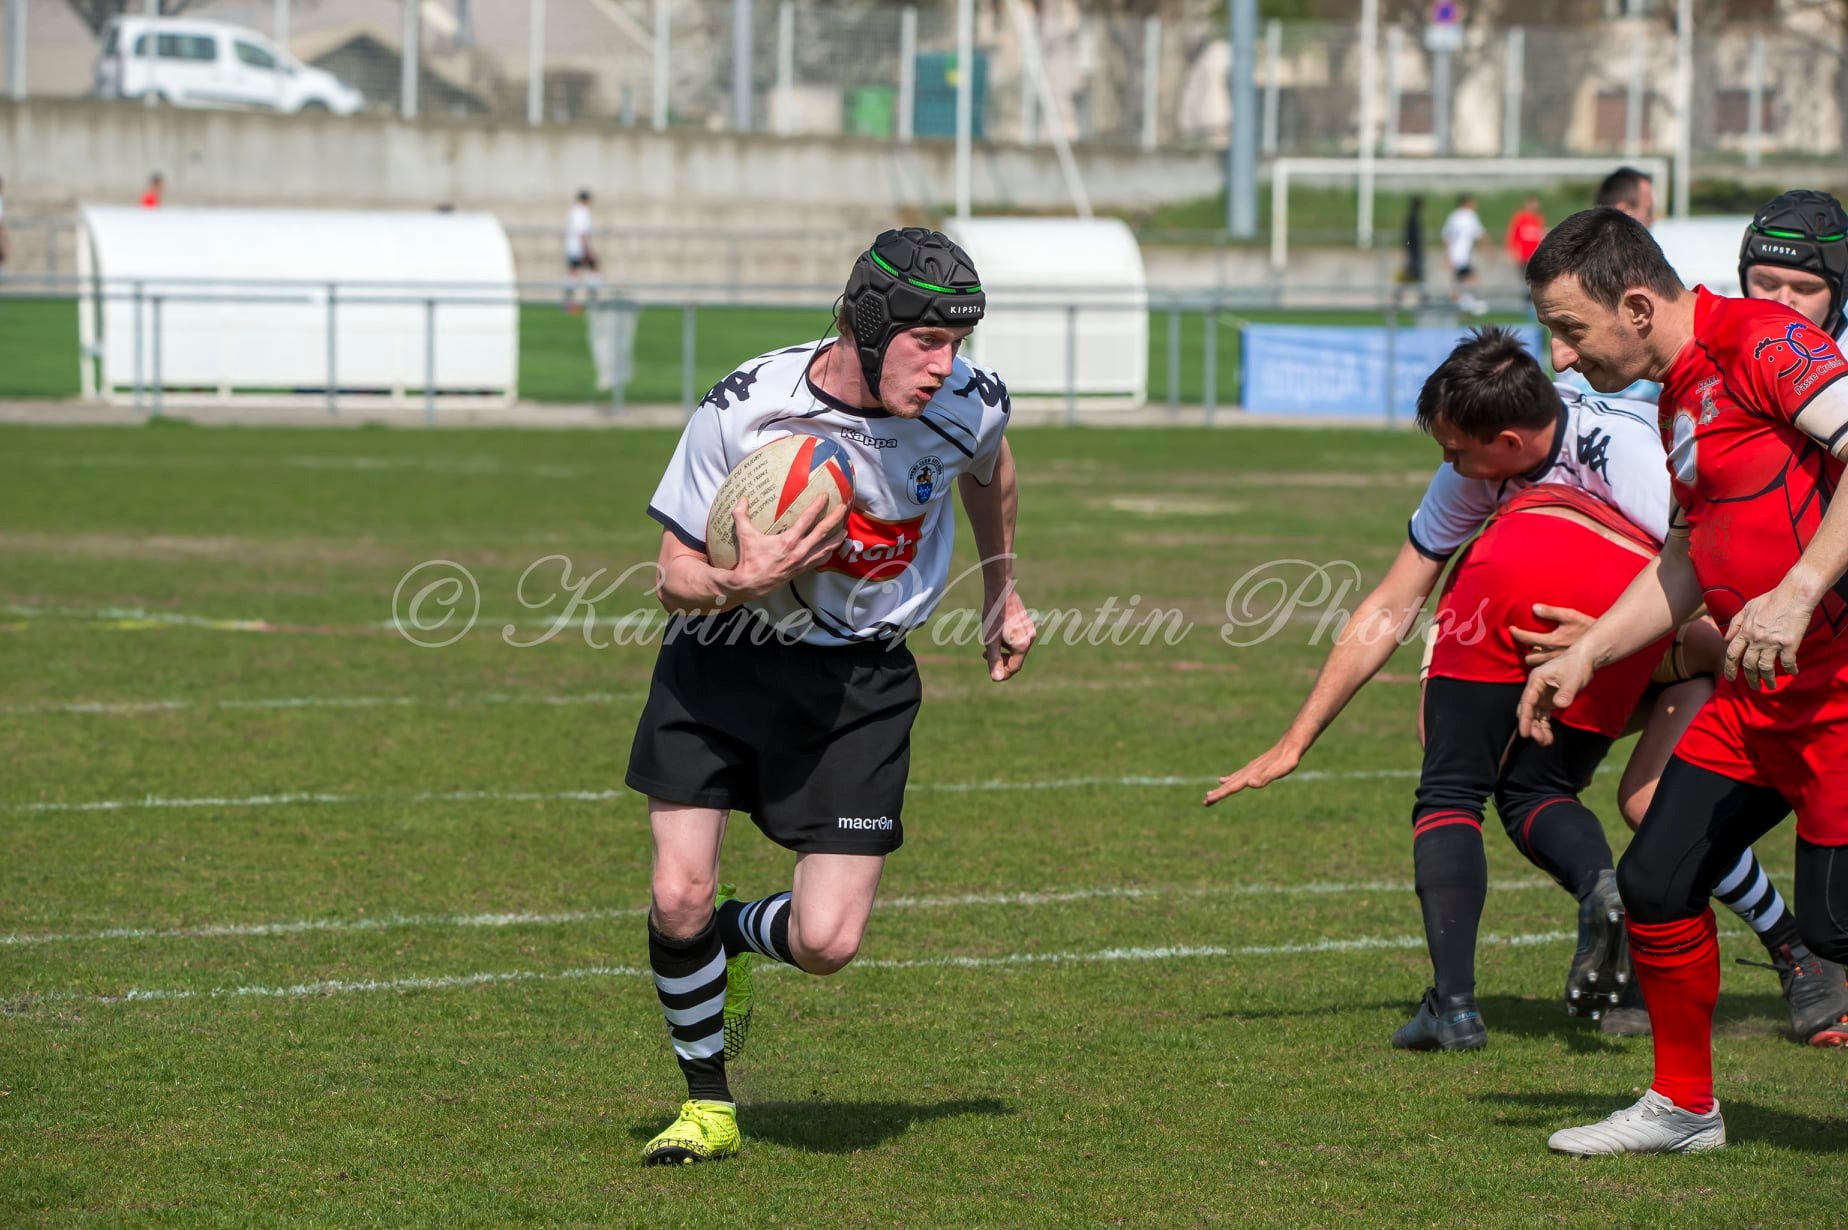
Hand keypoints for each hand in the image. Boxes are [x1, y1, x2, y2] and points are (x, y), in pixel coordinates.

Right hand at [726, 498, 847, 598]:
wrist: (750, 584)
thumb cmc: (749, 560)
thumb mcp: (745, 536)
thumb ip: (741, 516)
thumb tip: (742, 499)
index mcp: (788, 541)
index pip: (807, 520)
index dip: (817, 507)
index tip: (825, 496)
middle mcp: (799, 551)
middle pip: (822, 532)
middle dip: (834, 519)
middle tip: (843, 508)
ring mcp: (802, 562)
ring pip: (825, 549)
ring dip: (836, 539)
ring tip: (845, 531)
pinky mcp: (801, 570)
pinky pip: (818, 561)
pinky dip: (827, 554)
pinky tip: (831, 550)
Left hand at [981, 588, 1034, 681]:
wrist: (1000, 592)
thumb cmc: (994, 616)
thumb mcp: (990, 641)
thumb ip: (994, 660)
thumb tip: (997, 679)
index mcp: (1023, 645)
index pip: (1014, 667)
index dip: (1002, 673)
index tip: (990, 672)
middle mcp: (1030, 638)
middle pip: (1016, 658)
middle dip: (1001, 659)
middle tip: (984, 654)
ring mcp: (1030, 629)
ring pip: (1016, 648)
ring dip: (1003, 649)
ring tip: (989, 640)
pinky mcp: (1026, 623)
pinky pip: (1018, 638)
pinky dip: (1007, 640)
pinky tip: (997, 632)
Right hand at [1204, 741, 1301, 805]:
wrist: (1292, 743)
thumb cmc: (1288, 758)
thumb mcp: (1281, 770)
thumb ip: (1266, 777)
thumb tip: (1250, 784)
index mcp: (1252, 774)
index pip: (1233, 787)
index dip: (1220, 794)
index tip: (1207, 801)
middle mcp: (1248, 771)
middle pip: (1229, 784)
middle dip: (1217, 794)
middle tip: (1205, 802)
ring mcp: (1251, 768)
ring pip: (1232, 780)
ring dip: (1221, 788)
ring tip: (1210, 794)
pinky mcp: (1255, 767)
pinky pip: (1238, 775)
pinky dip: (1229, 779)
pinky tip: (1224, 780)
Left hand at [1509, 604, 1594, 666]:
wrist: (1602, 642)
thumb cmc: (1586, 627)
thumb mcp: (1570, 615)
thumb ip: (1551, 612)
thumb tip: (1534, 607)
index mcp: (1552, 641)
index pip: (1526, 639)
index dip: (1516, 633)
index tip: (1512, 629)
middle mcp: (1552, 654)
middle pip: (1529, 658)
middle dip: (1526, 652)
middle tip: (1528, 644)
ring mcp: (1557, 663)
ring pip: (1537, 666)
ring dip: (1535, 658)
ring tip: (1537, 651)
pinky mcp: (1563, 668)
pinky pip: (1547, 670)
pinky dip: (1544, 664)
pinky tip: (1547, 657)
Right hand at [1516, 650, 1597, 745]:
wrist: (1584, 659)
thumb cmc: (1577, 666)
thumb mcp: (1573, 679)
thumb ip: (1566, 692)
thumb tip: (1559, 705)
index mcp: (1536, 681)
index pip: (1527, 702)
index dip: (1525, 719)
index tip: (1525, 733)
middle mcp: (1535, 689)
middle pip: (1528, 710)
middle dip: (1531, 726)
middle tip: (1540, 739)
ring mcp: (1541, 696)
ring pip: (1535, 715)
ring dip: (1538, 728)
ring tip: (1546, 742)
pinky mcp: (1548, 700)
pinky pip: (1543, 716)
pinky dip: (1544, 726)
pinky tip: (1549, 737)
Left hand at [1723, 586, 1809, 689]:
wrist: (1794, 594)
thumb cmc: (1771, 599)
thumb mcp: (1747, 607)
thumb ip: (1735, 623)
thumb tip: (1725, 639)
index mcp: (1745, 631)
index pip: (1732, 654)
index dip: (1730, 668)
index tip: (1730, 678)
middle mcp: (1756, 639)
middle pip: (1748, 664)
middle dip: (1750, 678)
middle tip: (1754, 687)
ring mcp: (1772, 642)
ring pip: (1766, 667)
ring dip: (1768, 679)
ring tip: (1771, 686)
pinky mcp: (1789, 643)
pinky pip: (1787, 662)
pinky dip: (1789, 670)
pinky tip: (1792, 673)